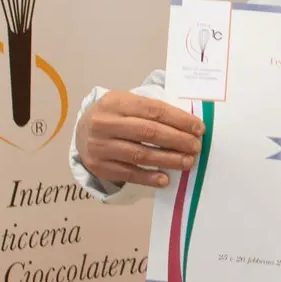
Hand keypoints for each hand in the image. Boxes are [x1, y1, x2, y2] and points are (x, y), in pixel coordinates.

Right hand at [75, 91, 204, 187]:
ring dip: (168, 159)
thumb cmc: (116, 116)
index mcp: (115, 102)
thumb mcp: (128, 103)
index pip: (153, 110)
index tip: (199, 128)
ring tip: (187, 162)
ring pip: (140, 154)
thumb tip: (189, 125)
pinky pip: (128, 173)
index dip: (179, 119)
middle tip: (196, 146)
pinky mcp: (99, 166)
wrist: (81, 132)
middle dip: (177, 140)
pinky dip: (149, 177)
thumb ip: (153, 110)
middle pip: (148, 132)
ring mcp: (99, 146)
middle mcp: (104, 123)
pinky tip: (165, 179)